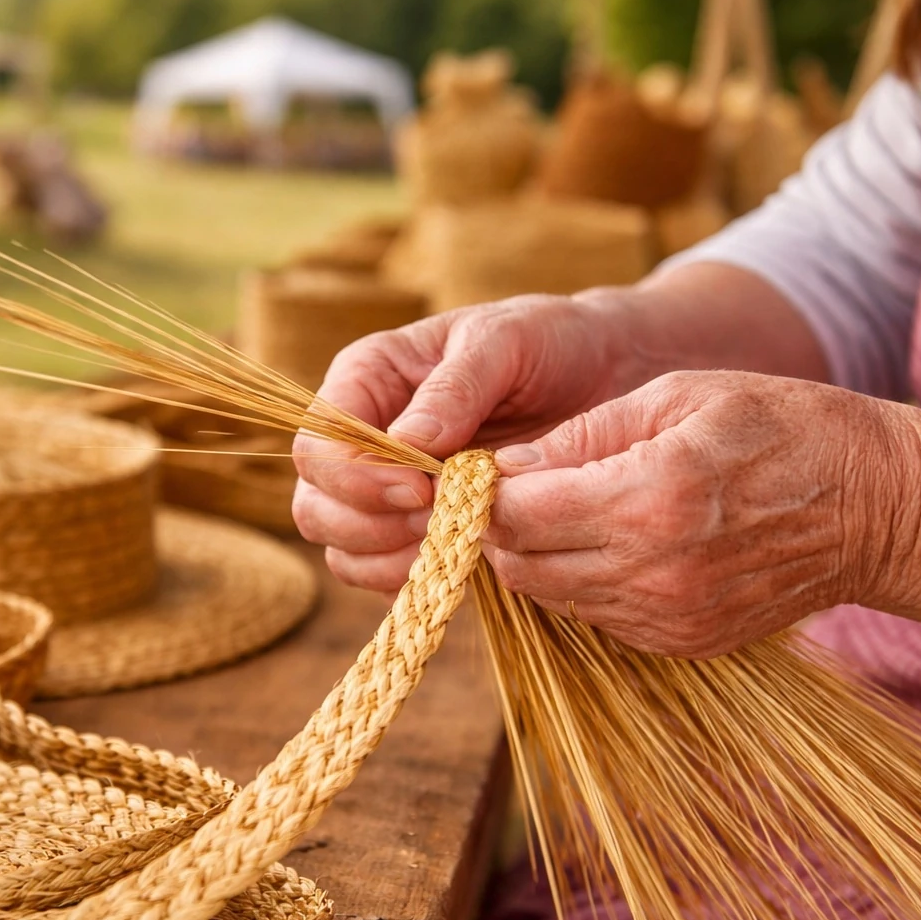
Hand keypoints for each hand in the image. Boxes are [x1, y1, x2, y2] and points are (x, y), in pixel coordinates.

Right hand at [293, 292, 651, 592]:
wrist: (604, 374)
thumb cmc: (549, 341)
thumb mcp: (505, 342)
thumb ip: (455, 388)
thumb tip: (408, 442)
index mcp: (367, 378)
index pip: (320, 443)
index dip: (356, 478)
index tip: (420, 488)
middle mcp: (363, 437)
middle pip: (316, 503)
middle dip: (368, 524)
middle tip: (440, 519)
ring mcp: (386, 488)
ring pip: (341, 547)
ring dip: (388, 558)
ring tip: (454, 539)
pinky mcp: (420, 528)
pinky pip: (384, 571)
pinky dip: (413, 578)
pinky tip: (461, 558)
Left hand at [482, 370, 918, 657]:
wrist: (879, 507)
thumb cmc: (784, 427)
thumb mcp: (681, 396)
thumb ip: (584, 435)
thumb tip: (506, 466)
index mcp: (648, 499)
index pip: (515, 513)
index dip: (483, 490)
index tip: (481, 466)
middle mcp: (652, 573)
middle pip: (519, 564)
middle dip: (499, 527)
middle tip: (512, 487)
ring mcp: (668, 618)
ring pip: (550, 596)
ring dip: (537, 555)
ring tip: (560, 508)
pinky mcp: (683, 641)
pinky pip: (596, 615)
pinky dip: (582, 580)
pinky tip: (609, 539)